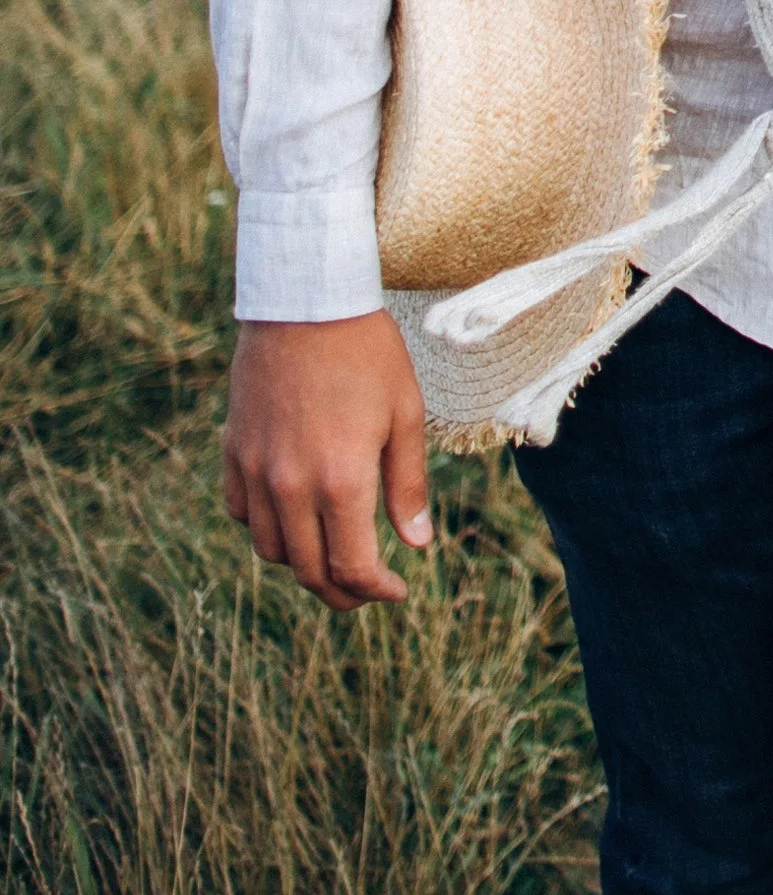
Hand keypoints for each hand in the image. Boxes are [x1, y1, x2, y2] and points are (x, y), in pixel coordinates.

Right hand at [222, 312, 432, 611]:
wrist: (305, 301)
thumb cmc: (367, 353)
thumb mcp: (404, 414)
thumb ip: (408, 485)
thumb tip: (417, 545)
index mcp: (341, 480)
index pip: (352, 567)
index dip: (377, 591)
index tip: (397, 591)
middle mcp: (291, 486)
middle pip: (310, 572)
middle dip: (342, 594)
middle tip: (367, 591)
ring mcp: (256, 471)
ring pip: (271, 551)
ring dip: (304, 565)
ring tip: (334, 556)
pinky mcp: (234, 452)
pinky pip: (242, 514)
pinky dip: (267, 530)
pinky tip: (294, 518)